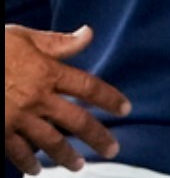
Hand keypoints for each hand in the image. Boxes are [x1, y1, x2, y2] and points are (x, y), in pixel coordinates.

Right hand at [5, 25, 130, 174]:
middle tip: (113, 149)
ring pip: (49, 142)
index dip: (110, 99)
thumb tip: (89, 34)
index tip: (125, 109)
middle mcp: (37, 98)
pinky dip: (27, 162)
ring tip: (79, 166)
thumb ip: (58, 42)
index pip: (89, 87)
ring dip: (66, 156)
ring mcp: (16, 117)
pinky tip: (36, 170)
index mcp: (48, 72)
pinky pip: (16, 151)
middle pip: (76, 121)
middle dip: (97, 137)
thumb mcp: (24, 37)